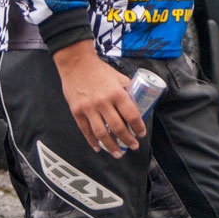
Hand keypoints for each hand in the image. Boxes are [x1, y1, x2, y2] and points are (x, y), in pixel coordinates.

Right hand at [52, 41, 143, 156]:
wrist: (77, 64)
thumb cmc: (100, 70)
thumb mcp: (119, 77)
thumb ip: (127, 90)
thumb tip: (137, 103)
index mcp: (117, 93)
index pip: (131, 115)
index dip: (138, 127)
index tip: (141, 133)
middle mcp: (103, 102)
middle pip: (118, 127)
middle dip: (127, 140)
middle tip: (133, 146)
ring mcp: (89, 109)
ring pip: (102, 133)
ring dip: (111, 146)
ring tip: (118, 153)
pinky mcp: (76, 112)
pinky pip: (86, 131)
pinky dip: (92, 141)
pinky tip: (99, 147)